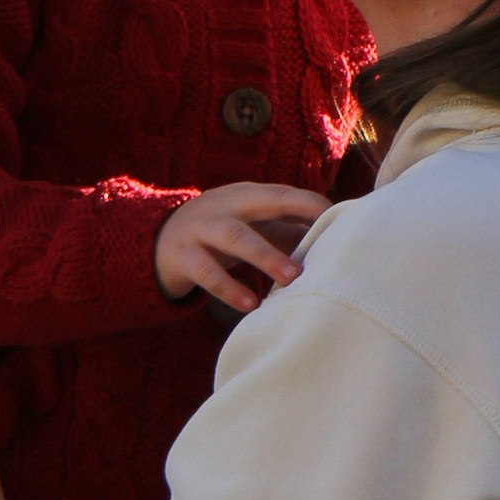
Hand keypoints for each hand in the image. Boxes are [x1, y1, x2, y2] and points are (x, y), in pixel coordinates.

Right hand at [154, 183, 331, 314]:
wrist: (159, 241)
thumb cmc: (221, 233)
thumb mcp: (251, 225)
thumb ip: (287, 230)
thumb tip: (335, 239)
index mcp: (246, 195)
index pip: (282, 194)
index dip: (309, 206)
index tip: (340, 223)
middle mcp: (224, 206)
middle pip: (259, 208)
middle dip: (291, 224)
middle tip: (315, 254)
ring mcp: (201, 229)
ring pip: (234, 237)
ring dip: (263, 257)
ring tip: (288, 281)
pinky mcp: (184, 257)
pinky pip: (207, 272)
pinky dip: (230, 289)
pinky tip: (250, 305)